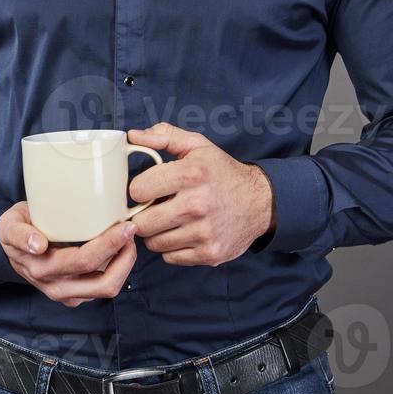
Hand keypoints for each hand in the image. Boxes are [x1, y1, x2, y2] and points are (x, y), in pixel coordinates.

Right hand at [0, 202, 138, 306]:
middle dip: (125, 256)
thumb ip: (19, 234)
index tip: (124, 225)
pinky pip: (105, 287)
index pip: (83, 261)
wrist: (11, 246)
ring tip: (127, 238)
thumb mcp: (10, 224)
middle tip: (131, 229)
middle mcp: (56, 286)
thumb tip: (37, 245)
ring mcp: (68, 294)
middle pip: (103, 282)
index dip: (109, 244)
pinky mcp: (77, 295)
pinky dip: (118, 269)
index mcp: (41, 268)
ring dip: (124, 264)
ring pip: (108, 289)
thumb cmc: (18, 228)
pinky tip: (119, 247)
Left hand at [125, 122, 274, 266]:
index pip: (137, 190)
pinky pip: (170, 257)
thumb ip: (164, 136)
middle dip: (144, 215)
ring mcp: (204, 232)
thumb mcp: (197, 145)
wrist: (260, 202)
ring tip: (170, 219)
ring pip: (154, 243)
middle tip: (155, 208)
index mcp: (191, 174)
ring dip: (157, 233)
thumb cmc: (222, 172)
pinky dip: (172, 248)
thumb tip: (133, 136)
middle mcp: (197, 204)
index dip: (138, 189)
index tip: (147, 189)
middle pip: (142, 222)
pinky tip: (183, 232)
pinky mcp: (209, 254)